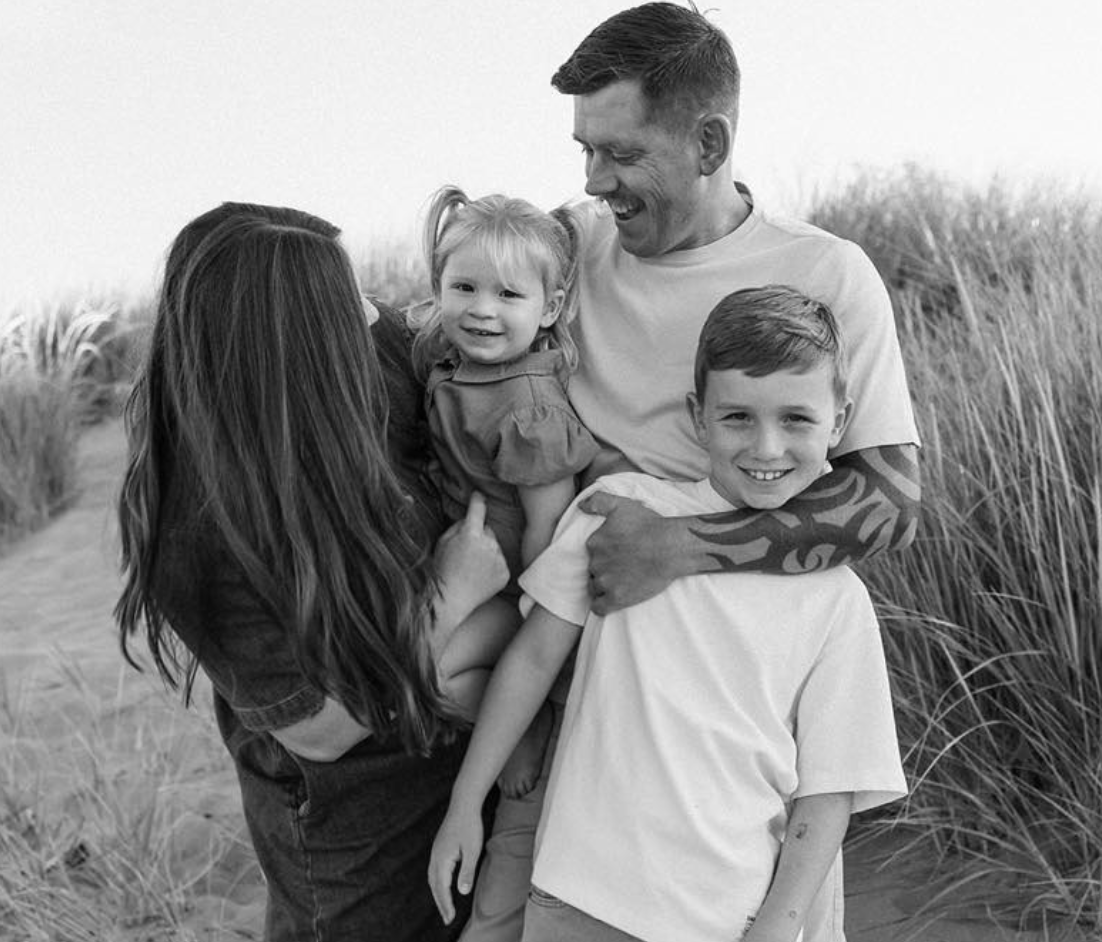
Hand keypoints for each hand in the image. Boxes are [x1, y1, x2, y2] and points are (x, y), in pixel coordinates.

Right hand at [428, 805, 483, 924]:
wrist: (463, 803)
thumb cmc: (470, 825)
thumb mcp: (472, 850)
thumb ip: (466, 872)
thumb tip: (462, 892)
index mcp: (442, 859)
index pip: (442, 888)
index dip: (446, 905)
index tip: (450, 918)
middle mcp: (435, 857)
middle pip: (434, 886)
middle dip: (440, 903)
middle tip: (447, 918)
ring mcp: (435, 851)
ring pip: (432, 878)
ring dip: (438, 893)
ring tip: (444, 905)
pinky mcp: (438, 847)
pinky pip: (434, 870)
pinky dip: (437, 882)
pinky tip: (443, 884)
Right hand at [434, 492, 509, 625]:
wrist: (451, 599)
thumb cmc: (443, 570)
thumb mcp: (442, 542)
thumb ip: (457, 527)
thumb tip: (469, 518)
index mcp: (470, 534)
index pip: (477, 510)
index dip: (477, 501)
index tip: (479, 495)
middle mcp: (489, 544)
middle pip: (488, 531)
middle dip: (479, 536)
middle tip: (466, 553)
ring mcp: (499, 559)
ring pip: (495, 547)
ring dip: (487, 552)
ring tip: (472, 567)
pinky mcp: (505, 573)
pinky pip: (500, 562)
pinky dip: (493, 566)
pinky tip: (480, 575)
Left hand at [579, 492, 686, 614]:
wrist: (671, 547)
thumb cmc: (649, 525)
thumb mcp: (622, 505)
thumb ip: (598, 501)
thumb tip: (580, 506)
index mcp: (594, 542)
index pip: (591, 553)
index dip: (604, 554)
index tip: (618, 553)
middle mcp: (596, 562)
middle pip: (593, 570)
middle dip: (604, 570)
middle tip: (623, 568)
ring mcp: (605, 582)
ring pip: (594, 588)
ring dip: (604, 587)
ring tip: (621, 583)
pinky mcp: (616, 598)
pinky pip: (599, 608)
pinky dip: (603, 606)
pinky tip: (613, 600)